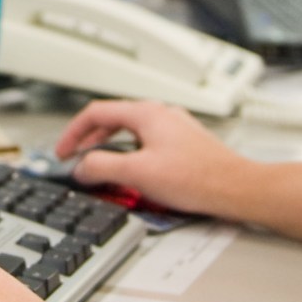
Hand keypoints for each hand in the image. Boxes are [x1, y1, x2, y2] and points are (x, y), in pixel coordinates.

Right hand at [55, 98, 256, 217]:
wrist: (237, 189)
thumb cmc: (198, 178)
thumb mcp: (138, 173)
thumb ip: (102, 167)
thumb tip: (81, 166)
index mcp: (146, 112)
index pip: (96, 113)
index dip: (73, 132)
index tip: (64, 151)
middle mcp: (161, 114)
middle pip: (113, 121)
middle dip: (90, 142)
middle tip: (77, 160)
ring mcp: (174, 128)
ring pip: (130, 133)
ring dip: (111, 150)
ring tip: (101, 170)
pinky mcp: (184, 144)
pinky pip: (147, 144)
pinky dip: (131, 155)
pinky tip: (133, 175)